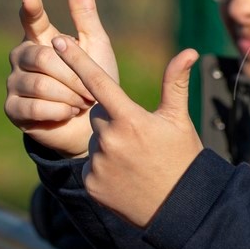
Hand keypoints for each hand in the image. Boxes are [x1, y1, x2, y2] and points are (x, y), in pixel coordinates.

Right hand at [4, 0, 118, 157]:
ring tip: (82, 102)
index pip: (31, 19)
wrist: (93, 125)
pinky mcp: (13, 109)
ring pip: (38, 83)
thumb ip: (84, 12)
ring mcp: (14, 83)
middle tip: (90, 90)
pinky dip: (58, 110)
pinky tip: (68, 113)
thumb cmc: (95, 81)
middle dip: (72, 75)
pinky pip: (33, 106)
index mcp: (40, 38)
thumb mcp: (95, 45)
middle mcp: (22, 57)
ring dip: (68, 94)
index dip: (31, 10)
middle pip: (42, 57)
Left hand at [50, 35, 201, 227]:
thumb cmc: (183, 158)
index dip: (78, 60)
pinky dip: (105, 169)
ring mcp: (98, 163)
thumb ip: (175, 83)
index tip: (60, 41)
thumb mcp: (179, 120)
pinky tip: (126, 178)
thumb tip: (189, 51)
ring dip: (110, 146)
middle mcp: (109, 139)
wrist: (181, 207)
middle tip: (140, 139)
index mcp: (130, 119)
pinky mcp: (91, 183)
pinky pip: (91, 166)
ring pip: (95, 141)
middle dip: (114, 121)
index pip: (98, 83)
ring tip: (136, 162)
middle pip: (98, 116)